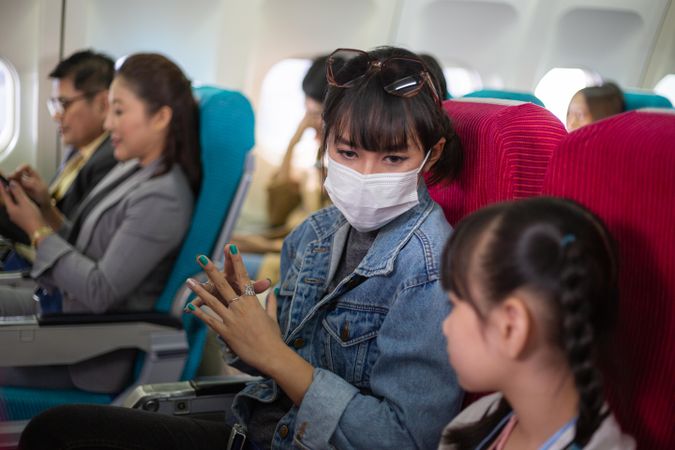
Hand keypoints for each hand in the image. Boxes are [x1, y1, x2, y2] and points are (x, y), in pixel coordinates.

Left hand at [0, 181, 46, 234]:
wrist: (39, 230)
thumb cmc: (31, 216)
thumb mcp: (25, 202)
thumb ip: (18, 192)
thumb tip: (12, 183)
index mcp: (10, 208)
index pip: (5, 195)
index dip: (2, 187)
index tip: (0, 180)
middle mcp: (12, 212)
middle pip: (8, 200)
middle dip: (8, 192)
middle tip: (8, 184)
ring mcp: (17, 216)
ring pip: (14, 204)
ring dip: (15, 197)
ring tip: (17, 191)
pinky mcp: (23, 219)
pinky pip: (19, 208)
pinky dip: (20, 202)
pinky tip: (25, 201)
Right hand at [9, 164, 50, 208]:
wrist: (43, 207)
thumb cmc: (44, 197)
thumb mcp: (40, 189)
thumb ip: (32, 184)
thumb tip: (22, 179)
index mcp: (34, 176)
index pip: (27, 167)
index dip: (21, 167)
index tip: (17, 171)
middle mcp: (27, 179)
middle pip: (17, 173)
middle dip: (13, 175)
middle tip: (9, 179)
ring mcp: (22, 185)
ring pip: (13, 180)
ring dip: (10, 181)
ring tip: (9, 185)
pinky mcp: (18, 191)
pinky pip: (12, 187)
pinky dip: (10, 188)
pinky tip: (9, 190)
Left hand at [185, 244, 283, 372]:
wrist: (271, 355)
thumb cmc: (273, 337)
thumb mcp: (272, 317)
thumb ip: (270, 302)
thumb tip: (272, 291)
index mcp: (252, 302)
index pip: (243, 276)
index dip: (237, 261)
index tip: (232, 247)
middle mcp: (240, 307)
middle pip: (224, 285)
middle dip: (211, 270)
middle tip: (202, 258)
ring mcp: (231, 320)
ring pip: (212, 301)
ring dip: (199, 290)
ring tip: (189, 280)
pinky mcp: (225, 332)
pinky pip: (209, 320)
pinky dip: (198, 314)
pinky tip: (189, 307)